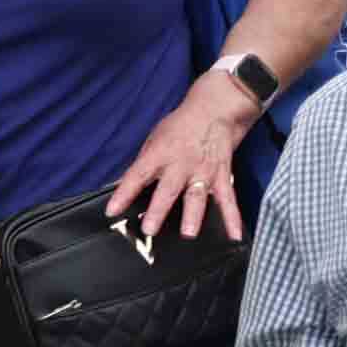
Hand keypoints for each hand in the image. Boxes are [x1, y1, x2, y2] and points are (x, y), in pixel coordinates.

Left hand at [102, 76, 264, 241]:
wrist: (214, 111)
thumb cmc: (180, 126)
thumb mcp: (154, 139)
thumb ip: (142, 165)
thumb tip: (122, 186)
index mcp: (160, 154)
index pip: (138, 175)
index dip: (124, 193)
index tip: (112, 211)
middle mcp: (181, 165)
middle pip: (168, 190)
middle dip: (159, 210)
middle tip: (150, 229)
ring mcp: (203, 172)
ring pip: (197, 196)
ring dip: (194, 215)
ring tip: (189, 233)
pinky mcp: (221, 176)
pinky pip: (227, 200)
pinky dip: (232, 218)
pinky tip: (233, 234)